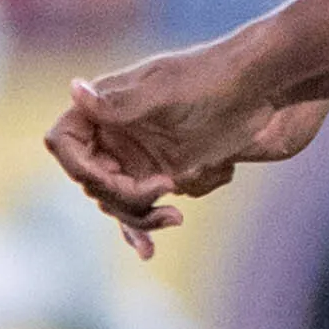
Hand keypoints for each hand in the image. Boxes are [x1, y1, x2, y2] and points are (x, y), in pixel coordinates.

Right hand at [41, 39, 321, 253]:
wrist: (263, 91)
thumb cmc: (214, 79)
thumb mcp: (166, 92)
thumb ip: (121, 103)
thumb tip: (74, 89)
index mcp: (108, 106)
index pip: (65, 142)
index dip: (80, 167)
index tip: (110, 180)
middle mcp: (116, 132)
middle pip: (93, 181)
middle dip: (123, 195)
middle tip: (167, 187)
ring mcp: (139, 156)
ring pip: (118, 201)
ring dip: (140, 216)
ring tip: (175, 216)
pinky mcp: (165, 173)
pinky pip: (142, 208)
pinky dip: (144, 226)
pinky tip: (148, 249)